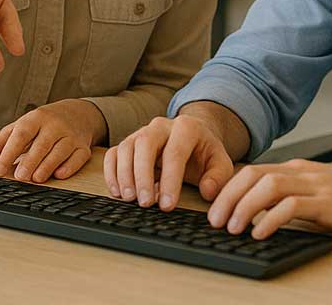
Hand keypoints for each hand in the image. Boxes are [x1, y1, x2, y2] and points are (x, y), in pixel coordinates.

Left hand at [0, 99, 107, 182]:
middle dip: (31, 160)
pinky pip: (79, 156)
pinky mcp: (83, 146)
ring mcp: (71, 135)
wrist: (78, 113)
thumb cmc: (44, 123)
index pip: (22, 134)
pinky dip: (70, 166)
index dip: (9, 152)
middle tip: (20, 177)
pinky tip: (60, 174)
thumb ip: (1, 142)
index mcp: (36, 118)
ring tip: (36, 178)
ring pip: (60, 150)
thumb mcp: (22, 127)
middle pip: (42, 143)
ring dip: (48, 165)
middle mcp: (55, 125)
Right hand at [103, 115, 234, 210]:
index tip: (168, 205)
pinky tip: (117, 192)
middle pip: (145, 143)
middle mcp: (161, 126)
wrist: (193, 137)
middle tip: (145, 203)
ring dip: (125, 175)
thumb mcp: (220, 162)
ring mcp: (142, 132)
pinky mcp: (129, 143)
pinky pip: (114, 153)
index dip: (170, 180)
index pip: (175, 152)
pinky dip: (112, 172)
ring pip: (126, 147)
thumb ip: (218, 176)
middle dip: (143, 175)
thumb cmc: (204, 153)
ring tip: (130, 200)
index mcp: (186, 127)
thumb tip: (207, 190)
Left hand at [207, 160, 331, 238]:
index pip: (252, 171)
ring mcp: (314, 184)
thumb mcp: (315, 193)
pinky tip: (261, 233)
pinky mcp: (327, 201)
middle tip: (215, 221)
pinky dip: (271, 218)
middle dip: (229, 196)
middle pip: (253, 175)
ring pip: (269, 185)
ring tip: (233, 228)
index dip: (228, 188)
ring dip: (245, 206)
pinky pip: (292, 205)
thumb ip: (291, 198)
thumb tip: (261, 216)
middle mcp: (301, 172)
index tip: (215, 209)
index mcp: (296, 169)